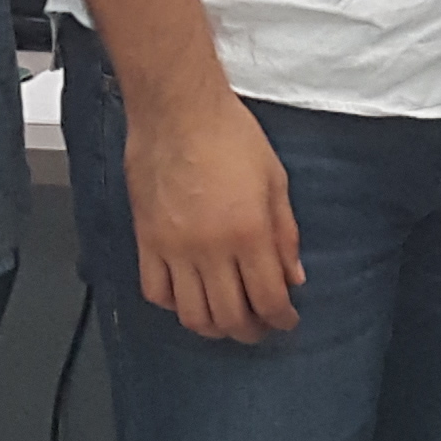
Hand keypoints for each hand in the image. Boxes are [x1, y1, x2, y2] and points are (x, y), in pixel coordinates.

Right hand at [133, 87, 306, 341]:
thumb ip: (285, 233)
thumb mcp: (275, 180)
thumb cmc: (230, 135)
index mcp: (249, 232)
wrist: (178, 110)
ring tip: (227, 321)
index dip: (281, 318)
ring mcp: (173, 248)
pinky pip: (155, 291)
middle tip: (261, 328)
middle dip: (251, 331)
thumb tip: (294, 277)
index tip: (287, 320)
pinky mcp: (146, 240)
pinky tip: (189, 297)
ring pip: (191, 314)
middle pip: (230, 316)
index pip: (268, 298)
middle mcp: (210, 249)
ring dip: (214, 327)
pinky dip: (174, 305)